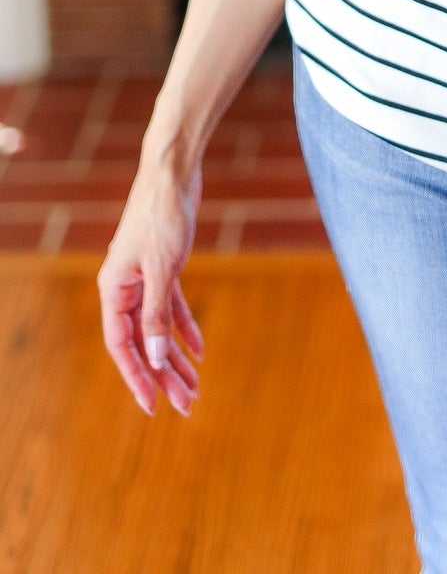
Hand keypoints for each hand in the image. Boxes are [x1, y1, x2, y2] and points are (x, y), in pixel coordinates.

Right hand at [97, 157, 204, 418]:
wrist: (174, 172)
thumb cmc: (163, 214)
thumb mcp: (163, 268)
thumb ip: (156, 315)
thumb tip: (154, 357)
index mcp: (114, 290)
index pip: (122, 346)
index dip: (137, 378)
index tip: (154, 407)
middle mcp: (124, 288)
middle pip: (142, 343)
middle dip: (163, 375)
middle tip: (186, 405)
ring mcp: (143, 278)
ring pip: (158, 328)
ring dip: (175, 357)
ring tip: (195, 388)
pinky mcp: (163, 266)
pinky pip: (171, 307)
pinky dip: (185, 327)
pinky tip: (199, 350)